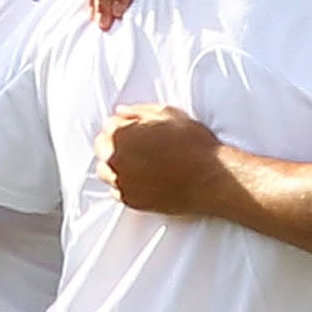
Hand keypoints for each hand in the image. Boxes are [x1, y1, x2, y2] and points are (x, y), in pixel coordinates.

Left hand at [97, 105, 224, 214]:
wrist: (209, 178)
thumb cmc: (193, 144)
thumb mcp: (169, 114)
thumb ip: (139, 111)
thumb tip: (121, 112)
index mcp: (121, 134)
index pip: (108, 125)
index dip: (125, 125)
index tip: (138, 129)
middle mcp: (115, 159)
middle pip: (102, 148)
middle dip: (116, 144)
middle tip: (139, 145)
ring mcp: (121, 182)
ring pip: (105, 171)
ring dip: (117, 164)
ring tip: (139, 162)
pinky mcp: (130, 201)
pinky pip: (117, 190)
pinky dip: (125, 184)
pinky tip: (143, 179)